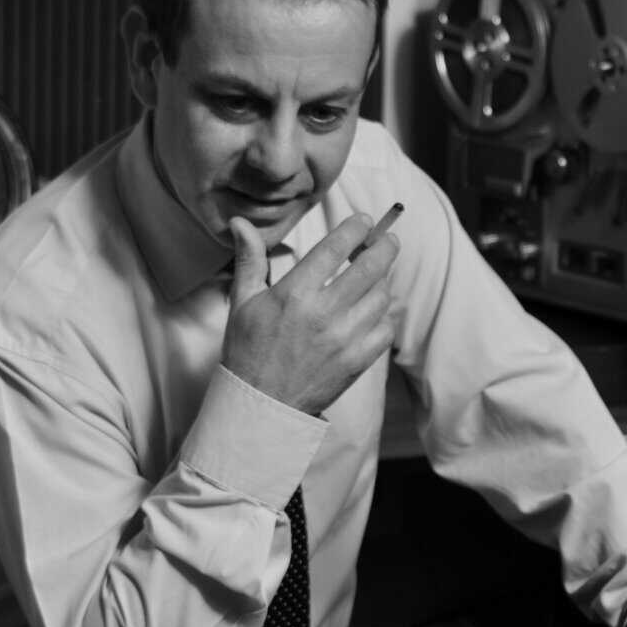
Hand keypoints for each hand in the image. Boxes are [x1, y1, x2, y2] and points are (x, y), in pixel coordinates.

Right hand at [222, 213, 398, 414]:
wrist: (261, 406)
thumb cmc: (248, 351)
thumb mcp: (243, 302)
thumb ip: (249, 259)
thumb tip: (239, 222)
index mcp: (294, 294)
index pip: (335, 248)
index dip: (356, 228)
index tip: (364, 220)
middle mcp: (323, 313)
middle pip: (370, 267)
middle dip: (384, 246)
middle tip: (387, 239)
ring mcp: (344, 339)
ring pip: (382, 297)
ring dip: (383, 281)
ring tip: (376, 277)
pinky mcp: (357, 361)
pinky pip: (385, 329)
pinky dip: (384, 317)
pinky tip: (373, 312)